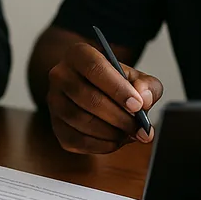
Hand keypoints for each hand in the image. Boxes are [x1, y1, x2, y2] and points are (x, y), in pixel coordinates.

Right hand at [45, 42, 162, 153]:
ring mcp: (54, 101)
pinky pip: (76, 140)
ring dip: (110, 132)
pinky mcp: (56, 125)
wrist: (92, 90)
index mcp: (79, 54)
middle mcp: (60, 75)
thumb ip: (146, 86)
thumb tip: (144, 99)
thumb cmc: (115, 82)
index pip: (95, 68)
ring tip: (128, 133)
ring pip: (80, 120)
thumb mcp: (135, 77)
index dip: (117, 89)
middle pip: (87, 97)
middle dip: (118, 117)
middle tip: (139, 127)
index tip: (138, 106)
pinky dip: (100, 145)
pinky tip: (115, 140)